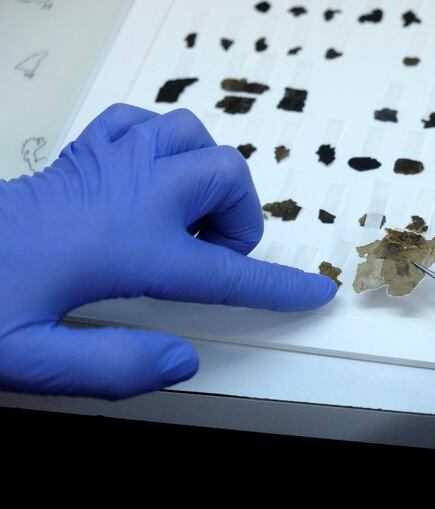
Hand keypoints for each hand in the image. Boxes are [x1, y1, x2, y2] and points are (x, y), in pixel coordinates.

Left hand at [0, 104, 336, 399]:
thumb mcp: (31, 362)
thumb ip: (115, 369)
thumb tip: (182, 359)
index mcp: (122, 249)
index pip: (224, 270)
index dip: (277, 286)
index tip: (312, 290)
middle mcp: (123, 194)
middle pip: (223, 176)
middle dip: (240, 219)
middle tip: (214, 256)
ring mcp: (102, 164)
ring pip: (189, 135)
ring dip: (207, 175)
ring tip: (188, 216)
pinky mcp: (80, 154)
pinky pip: (139, 122)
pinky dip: (161, 144)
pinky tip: (150, 179)